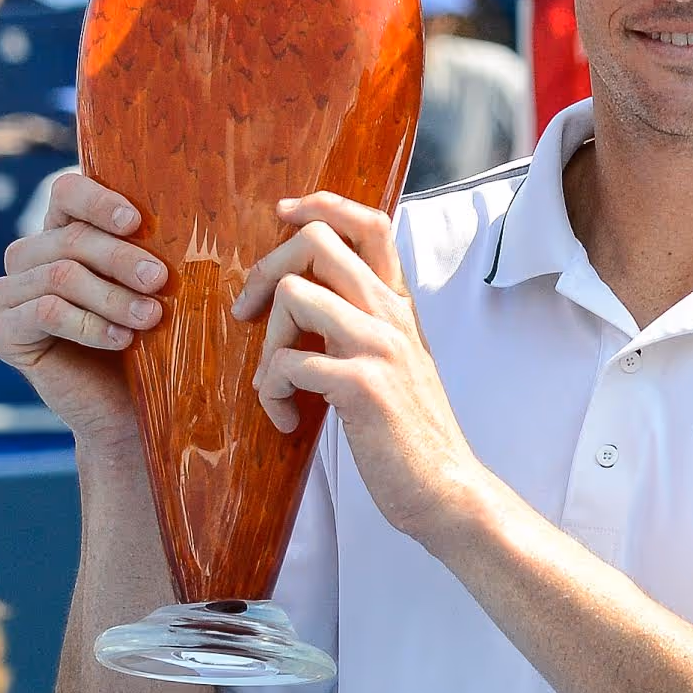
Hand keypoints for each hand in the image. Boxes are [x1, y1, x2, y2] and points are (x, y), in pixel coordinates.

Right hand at [0, 172, 167, 450]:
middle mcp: (28, 256)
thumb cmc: (149, 341)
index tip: (136, 221)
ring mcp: (8, 293)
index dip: (98, 202)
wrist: (128, 410)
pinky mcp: (2, 332)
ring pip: (61, 275)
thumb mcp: (152, 290)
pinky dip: (89, 324)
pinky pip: (45, 312)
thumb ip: (151, 252)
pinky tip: (121, 339)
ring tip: (151, 317)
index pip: (66, 193)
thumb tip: (183, 215)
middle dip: (121, 258)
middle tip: (160, 280)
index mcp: (62, 231)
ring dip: (112, 296)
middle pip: (70, 239)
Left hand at [233, 193, 490, 545]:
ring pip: (293, 296)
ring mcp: (378, 346)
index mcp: (399, 306)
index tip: (283, 214)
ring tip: (274, 384)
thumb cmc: (411, 432)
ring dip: (265, 343)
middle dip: (266, 270)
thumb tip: (311, 297)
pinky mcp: (361, 385)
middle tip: (246, 311)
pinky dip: (272, 393)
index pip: (370, 223)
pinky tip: (286, 420)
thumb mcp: (398, 361)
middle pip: (317, 241)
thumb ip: (367, 323)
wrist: (445, 488)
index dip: (322, 204)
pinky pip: (286, 364)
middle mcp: (391, 315)